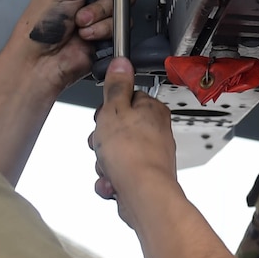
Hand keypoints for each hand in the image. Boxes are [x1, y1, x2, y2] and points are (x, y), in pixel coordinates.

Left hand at [0, 0, 116, 91]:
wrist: (41, 63)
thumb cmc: (39, 25)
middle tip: (85, 0)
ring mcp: (97, 6)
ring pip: (121, 0)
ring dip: (100, 15)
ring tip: (80, 22)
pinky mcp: (106, 26)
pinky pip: (120, 22)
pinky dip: (103, 29)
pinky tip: (86, 33)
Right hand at [89, 58, 178, 228]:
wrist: (143, 195)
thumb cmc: (132, 154)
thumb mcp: (114, 110)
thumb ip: (116, 86)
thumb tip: (121, 63)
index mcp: (152, 109)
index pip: (125, 99)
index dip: (107, 109)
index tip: (102, 117)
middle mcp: (155, 131)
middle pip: (117, 128)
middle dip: (102, 140)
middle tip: (102, 143)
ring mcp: (150, 155)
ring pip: (114, 153)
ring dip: (104, 162)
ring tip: (109, 166)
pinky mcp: (143, 176)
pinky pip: (117, 174)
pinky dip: (110, 180)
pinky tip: (112, 182)